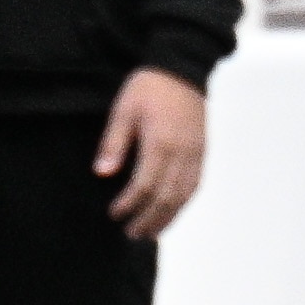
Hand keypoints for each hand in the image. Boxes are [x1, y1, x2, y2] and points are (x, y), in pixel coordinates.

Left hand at [96, 67, 206, 239]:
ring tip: (150, 233)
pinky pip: (194, 186)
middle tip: (131, 233)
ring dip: (166, 218)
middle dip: (147, 219)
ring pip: (183, 196)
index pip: (144, 186)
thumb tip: (103, 173)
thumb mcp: (124, 110)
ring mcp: (195, 154)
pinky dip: (182, 205)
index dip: (129, 204)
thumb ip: (114, 143)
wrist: (182, 70)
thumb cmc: (150, 88)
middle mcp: (181, 153)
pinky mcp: (201, 152)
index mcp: (160, 143)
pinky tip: (170, 214)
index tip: (114, 214)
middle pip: (165, 198)